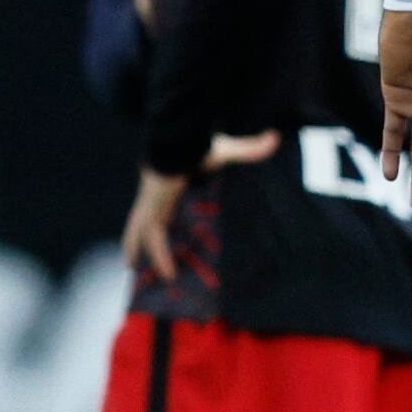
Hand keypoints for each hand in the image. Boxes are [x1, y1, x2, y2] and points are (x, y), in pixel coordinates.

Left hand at [121, 133, 281, 278]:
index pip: (162, 201)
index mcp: (168, 182)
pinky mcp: (152, 214)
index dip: (162, 210)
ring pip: (141, 234)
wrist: (175, 144)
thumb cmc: (197, 145)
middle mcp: (156, 197)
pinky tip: (168, 275)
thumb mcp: (226, 150)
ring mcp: (151, 206)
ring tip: (138, 269)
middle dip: (137, 234)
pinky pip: (154, 241)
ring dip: (139, 250)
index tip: (165, 217)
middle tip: (136, 251)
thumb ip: (249, 149)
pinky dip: (161, 258)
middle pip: (143, 220)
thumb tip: (275, 137)